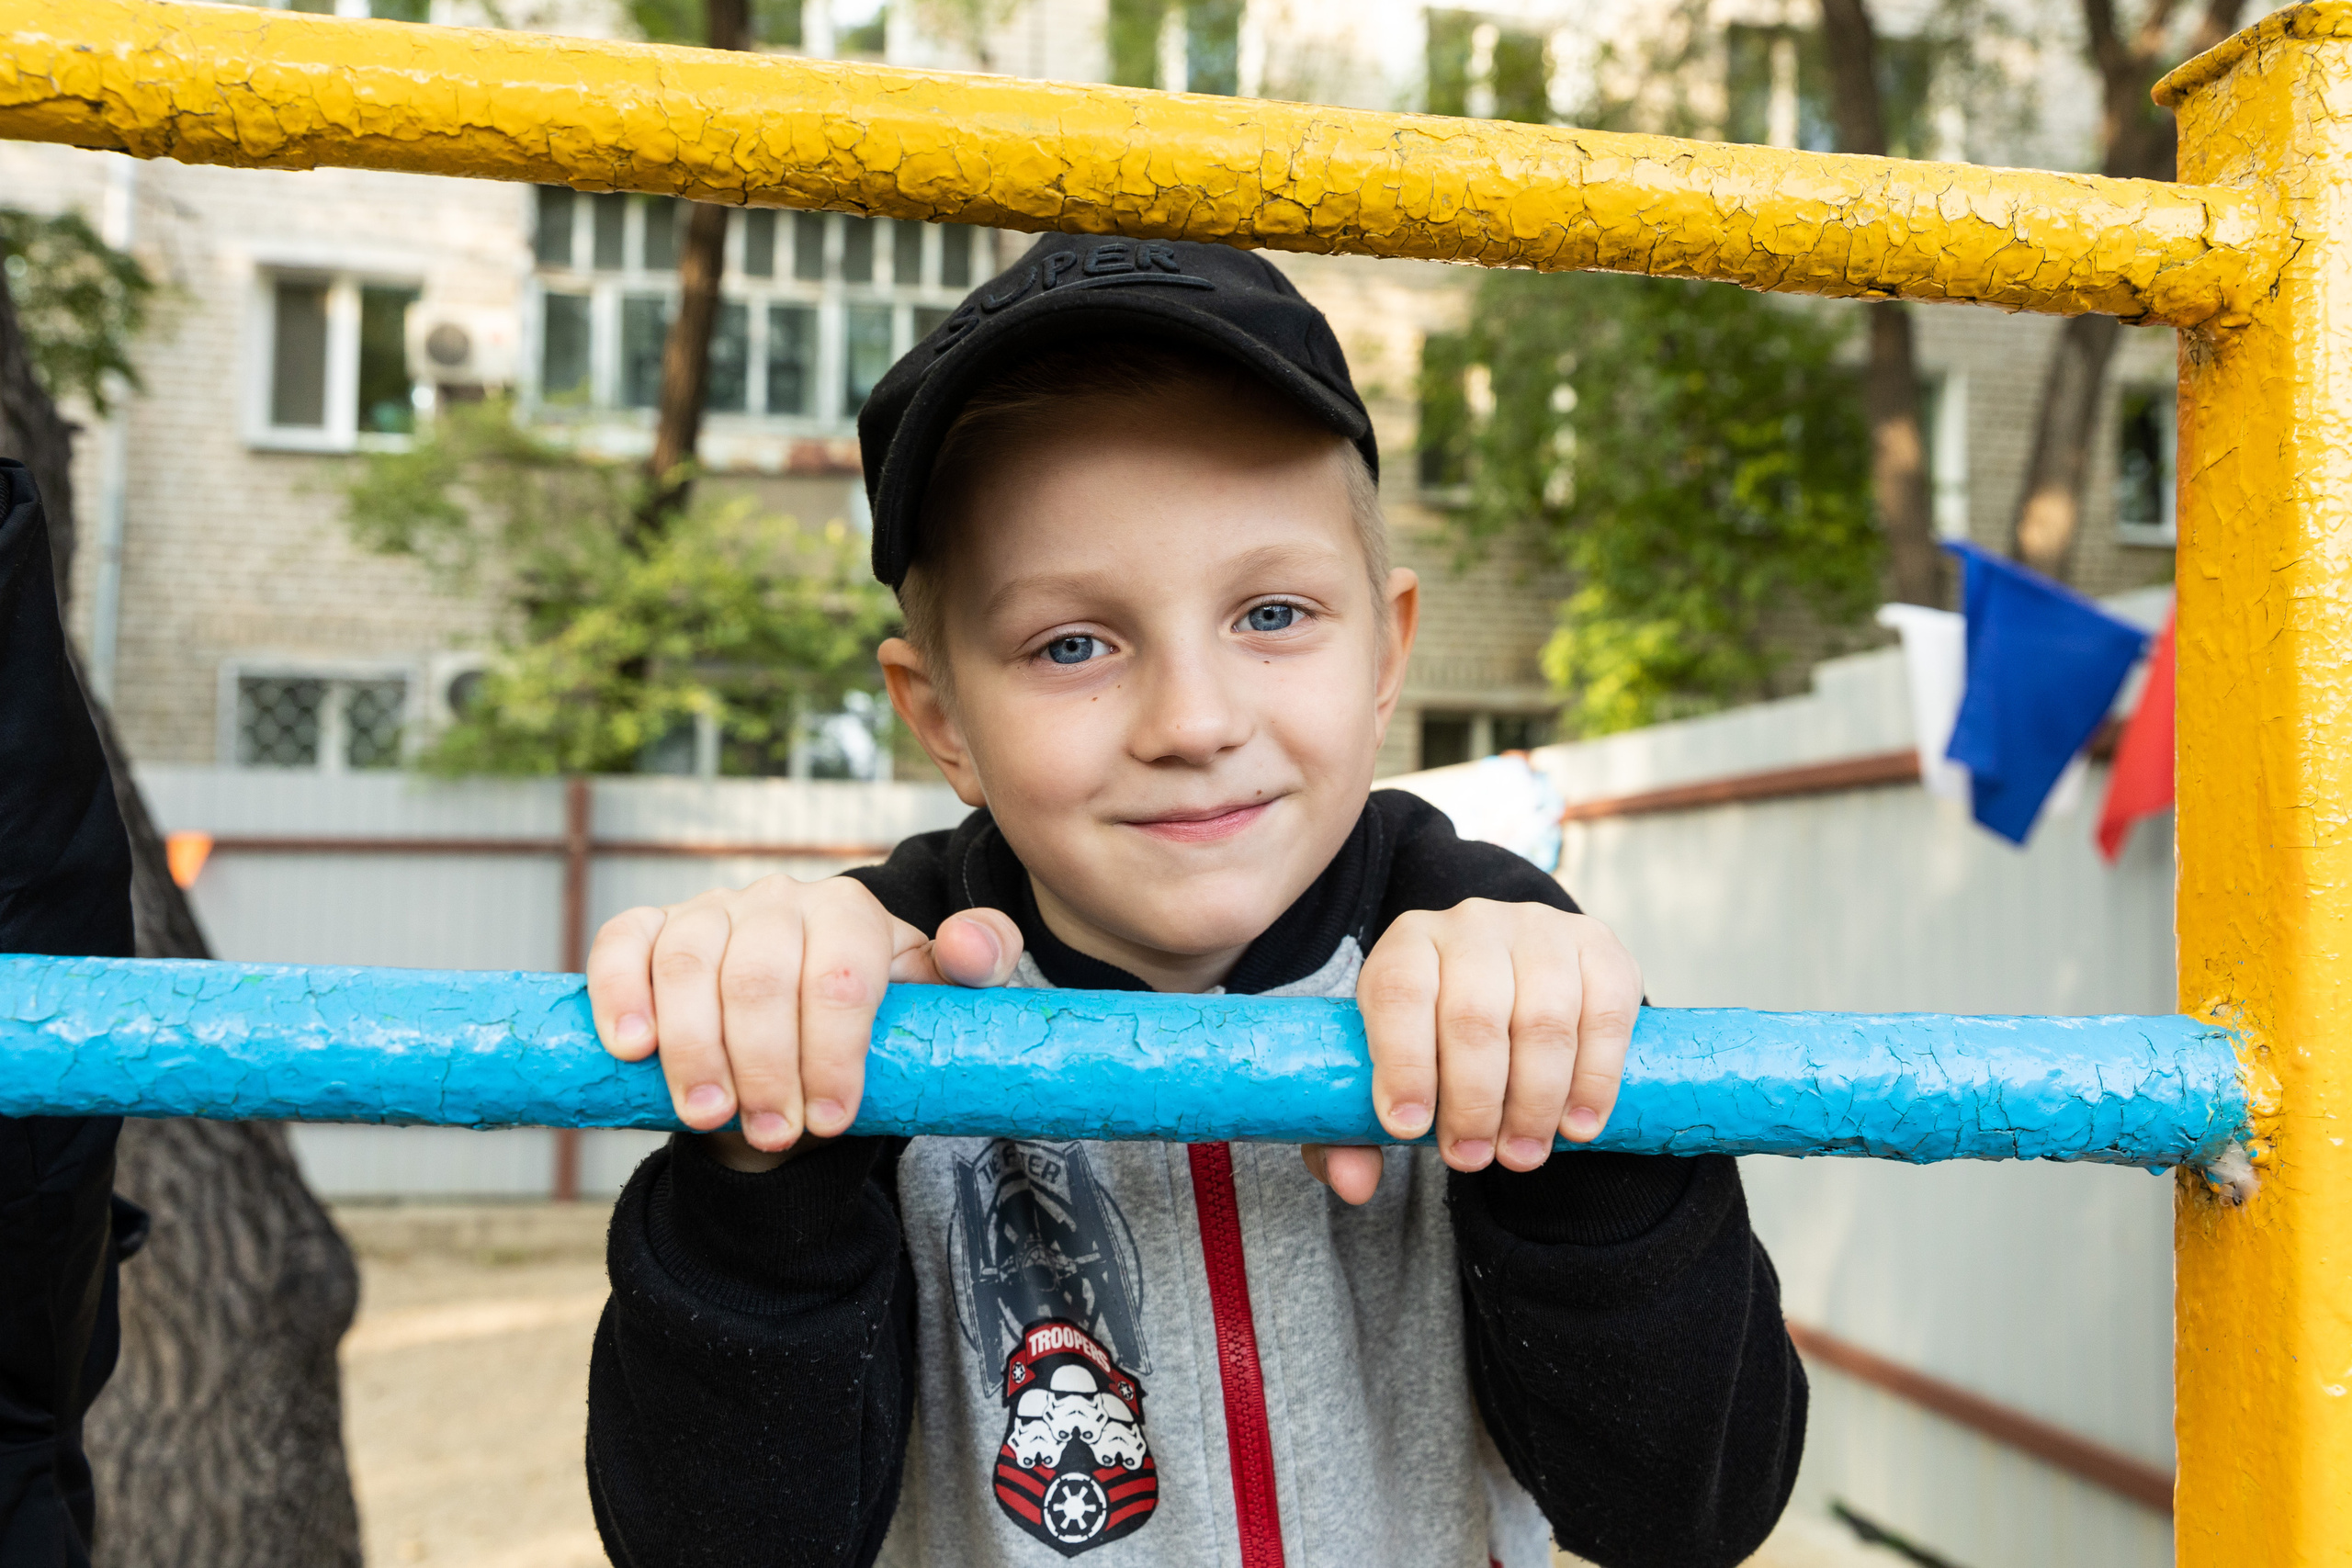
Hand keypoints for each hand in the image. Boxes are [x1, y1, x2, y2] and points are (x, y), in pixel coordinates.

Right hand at [587, 875, 1023, 1171]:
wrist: (799, 1046)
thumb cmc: (870, 1030)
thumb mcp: (932, 1008)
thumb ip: (975, 970)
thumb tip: (972, 948)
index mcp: (850, 913)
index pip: (842, 977)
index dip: (835, 1053)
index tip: (831, 1121)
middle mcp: (779, 901)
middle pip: (762, 977)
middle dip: (766, 1065)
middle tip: (773, 1133)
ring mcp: (709, 911)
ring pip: (690, 965)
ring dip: (695, 1050)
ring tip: (709, 1117)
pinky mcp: (649, 931)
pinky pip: (622, 946)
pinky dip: (620, 994)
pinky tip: (632, 1048)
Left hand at [1304, 900, 1641, 1205]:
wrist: (1511, 976)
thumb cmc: (1436, 1037)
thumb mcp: (1385, 1071)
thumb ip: (1354, 1130)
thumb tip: (1354, 1185)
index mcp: (1407, 945)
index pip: (1400, 993)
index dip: (1404, 1063)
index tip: (1409, 1128)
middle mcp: (1471, 925)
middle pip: (1473, 1016)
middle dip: (1473, 1101)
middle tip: (1473, 1157)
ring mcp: (1540, 931)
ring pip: (1542, 1021)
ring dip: (1534, 1102)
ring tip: (1522, 1152)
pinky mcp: (1599, 947)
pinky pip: (1604, 1016)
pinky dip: (1594, 1080)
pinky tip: (1577, 1125)